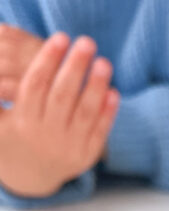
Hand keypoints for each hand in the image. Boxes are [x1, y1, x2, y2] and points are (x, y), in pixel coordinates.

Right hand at [0, 33, 119, 198]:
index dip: (48, 59)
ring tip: (104, 62)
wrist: (33, 174)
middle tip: (87, 41)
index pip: (35, 85)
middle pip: (62, 96)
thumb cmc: (15, 133)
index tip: (60, 36)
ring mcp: (67, 146)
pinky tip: (114, 91)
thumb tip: (0, 71)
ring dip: (95, 87)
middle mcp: (45, 134)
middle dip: (75, 67)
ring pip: (84, 113)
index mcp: (22, 120)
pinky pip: (99, 132)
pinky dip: (108, 113)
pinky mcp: (86, 156)